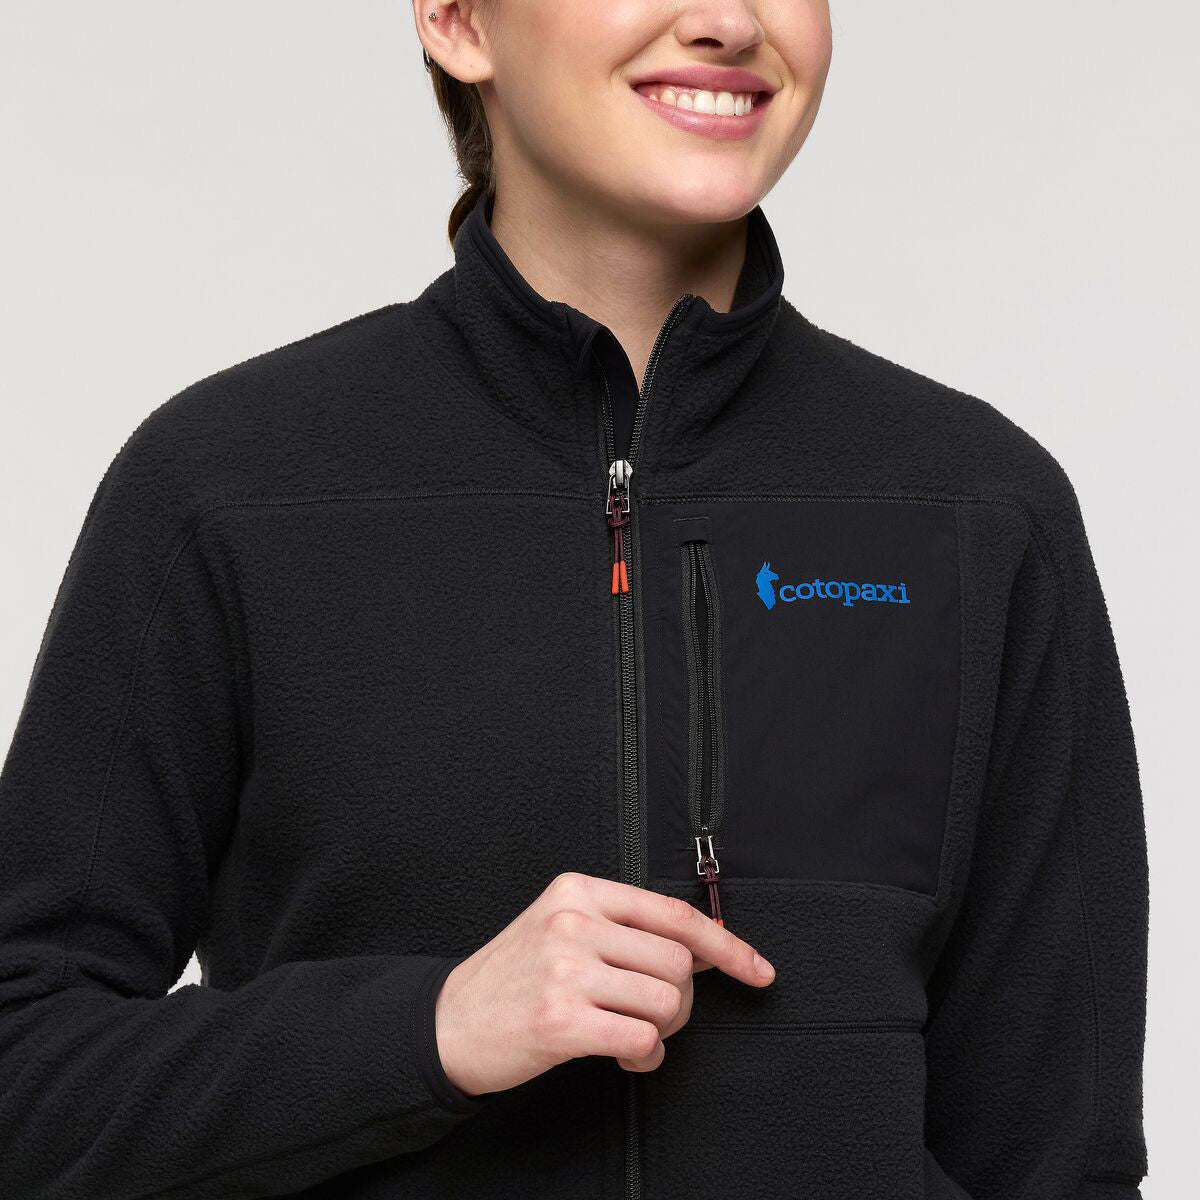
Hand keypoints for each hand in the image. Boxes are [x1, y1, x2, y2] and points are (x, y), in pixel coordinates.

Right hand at [433, 871, 775, 1096]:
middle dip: (681, 1000)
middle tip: (652, 1014)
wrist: (446, 1023)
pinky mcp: (560, 1020)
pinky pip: (641, 1039)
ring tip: (632, 1035)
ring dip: (662, 1030)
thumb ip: (625, 929)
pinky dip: (645, 1055)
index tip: (756, 969)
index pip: (673, 913)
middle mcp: (573, 922)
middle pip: (679, 962)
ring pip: (667, 1001)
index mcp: (578, 891)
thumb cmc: (512, 978)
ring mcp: (565, 970)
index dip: (727, 945)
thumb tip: (707, 947)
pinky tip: (623, 1055)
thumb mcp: (562, 929)